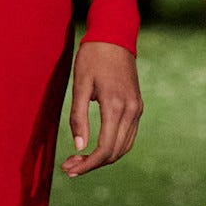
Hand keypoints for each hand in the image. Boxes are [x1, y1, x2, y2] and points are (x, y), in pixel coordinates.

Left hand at [60, 40, 142, 177]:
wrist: (114, 36)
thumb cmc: (92, 57)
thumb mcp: (79, 85)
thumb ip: (78, 117)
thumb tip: (79, 147)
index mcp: (116, 106)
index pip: (104, 149)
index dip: (87, 164)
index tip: (68, 169)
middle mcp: (131, 111)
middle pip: (115, 152)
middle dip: (92, 164)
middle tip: (69, 167)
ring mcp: (137, 109)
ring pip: (124, 147)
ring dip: (103, 158)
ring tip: (79, 160)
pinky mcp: (137, 106)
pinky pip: (128, 135)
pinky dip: (113, 147)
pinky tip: (95, 148)